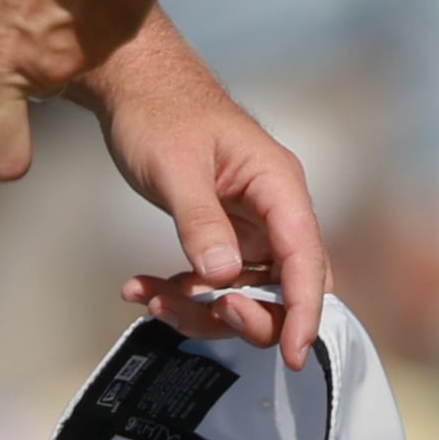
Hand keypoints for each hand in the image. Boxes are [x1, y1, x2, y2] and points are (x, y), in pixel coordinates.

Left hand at [77, 16, 326, 368]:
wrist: (131, 83)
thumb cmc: (159, 111)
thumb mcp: (176, 167)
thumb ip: (201, 221)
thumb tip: (224, 277)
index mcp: (278, 186)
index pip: (306, 260)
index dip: (304, 311)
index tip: (292, 356)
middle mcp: (274, 209)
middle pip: (285, 287)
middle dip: (244, 316)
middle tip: (193, 311)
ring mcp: (250, 224)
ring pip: (246, 292)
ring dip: (202, 308)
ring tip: (149, 295)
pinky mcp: (223, 234)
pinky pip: (215, 281)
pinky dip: (182, 293)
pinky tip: (140, 287)